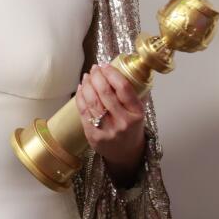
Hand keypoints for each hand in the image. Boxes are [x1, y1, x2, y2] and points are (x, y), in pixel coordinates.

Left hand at [75, 63, 145, 184]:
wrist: (126, 154)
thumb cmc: (131, 128)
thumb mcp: (139, 111)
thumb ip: (134, 93)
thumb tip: (125, 69)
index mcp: (136, 114)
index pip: (123, 88)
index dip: (112, 73)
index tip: (106, 65)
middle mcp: (122, 122)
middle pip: (105, 92)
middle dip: (97, 76)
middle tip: (94, 68)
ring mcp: (106, 130)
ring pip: (92, 101)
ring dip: (87, 84)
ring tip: (87, 76)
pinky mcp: (93, 135)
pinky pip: (83, 111)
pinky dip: (80, 97)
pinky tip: (81, 88)